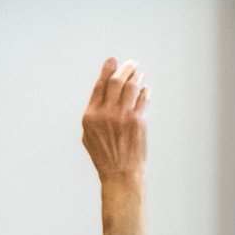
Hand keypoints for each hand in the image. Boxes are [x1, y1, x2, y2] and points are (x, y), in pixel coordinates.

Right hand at [82, 58, 148, 180]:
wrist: (120, 174)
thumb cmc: (104, 158)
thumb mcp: (89, 137)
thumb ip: (93, 116)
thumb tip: (101, 99)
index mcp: (90, 115)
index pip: (99, 86)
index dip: (106, 70)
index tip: (112, 61)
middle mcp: (105, 113)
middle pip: (115, 82)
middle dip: (124, 69)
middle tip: (131, 64)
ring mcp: (122, 116)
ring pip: (130, 87)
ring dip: (136, 77)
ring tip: (139, 73)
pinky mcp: (137, 121)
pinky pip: (142, 99)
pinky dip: (144, 92)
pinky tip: (146, 89)